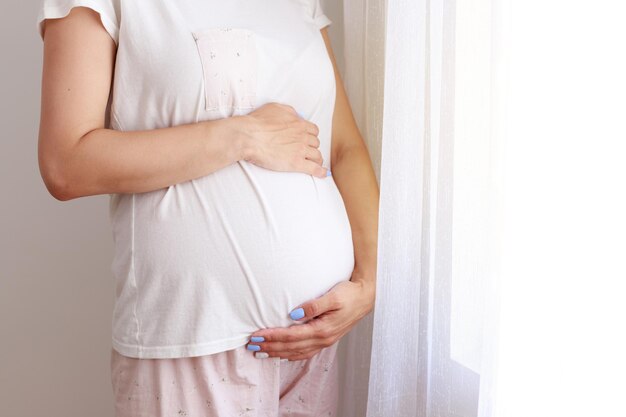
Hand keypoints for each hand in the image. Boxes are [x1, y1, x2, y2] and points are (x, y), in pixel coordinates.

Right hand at [237, 103, 328, 177]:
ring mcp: (300, 150)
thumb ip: (289, 111)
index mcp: (298, 123)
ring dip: (316, 159)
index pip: (313, 130)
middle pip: (315, 143)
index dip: (310, 136)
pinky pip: (314, 168)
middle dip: (312, 147)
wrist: (249, 136)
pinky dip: (320, 172)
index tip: (307, 140)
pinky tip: (321, 174)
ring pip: (317, 155)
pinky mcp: (296, 163)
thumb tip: (296, 115)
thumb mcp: (275, 108)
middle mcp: (302, 136)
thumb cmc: (258, 122)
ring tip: (314, 163)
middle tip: (307, 151)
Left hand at [246, 278, 375, 360]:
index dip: (272, 337)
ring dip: (277, 353)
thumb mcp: (333, 296)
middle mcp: (323, 339)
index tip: (256, 335)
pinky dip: (290, 355)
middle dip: (270, 347)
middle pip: (291, 347)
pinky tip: (281, 354)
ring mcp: (325, 342)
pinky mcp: (326, 340)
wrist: (365, 298)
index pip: (291, 336)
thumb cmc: (349, 294)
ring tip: (260, 352)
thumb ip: (314, 305)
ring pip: (296, 353)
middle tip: (251, 345)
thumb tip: (294, 313)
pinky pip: (305, 352)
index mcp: (323, 329)